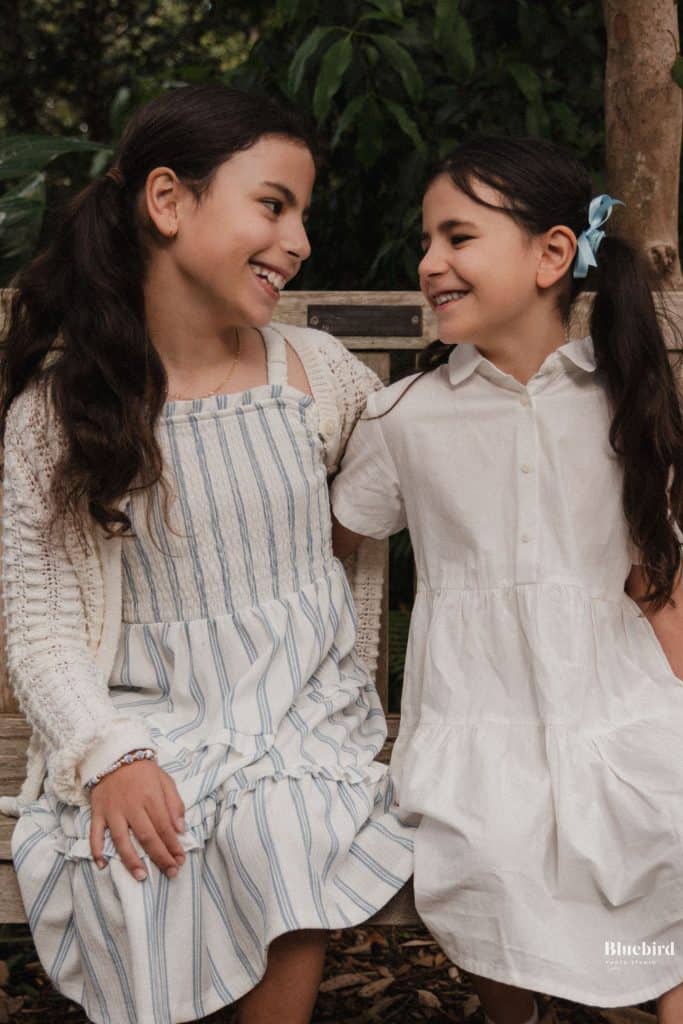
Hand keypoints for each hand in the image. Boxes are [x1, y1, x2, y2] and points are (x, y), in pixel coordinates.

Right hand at [89, 757, 185, 880]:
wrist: (114, 754)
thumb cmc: (144, 770)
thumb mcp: (165, 780)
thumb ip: (175, 804)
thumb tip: (180, 829)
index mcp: (151, 797)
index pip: (164, 827)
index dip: (173, 845)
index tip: (180, 859)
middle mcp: (132, 806)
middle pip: (147, 837)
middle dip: (160, 857)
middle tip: (170, 873)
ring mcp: (113, 811)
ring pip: (121, 840)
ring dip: (131, 860)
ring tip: (141, 876)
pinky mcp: (97, 812)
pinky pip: (95, 833)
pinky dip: (96, 850)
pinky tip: (102, 865)